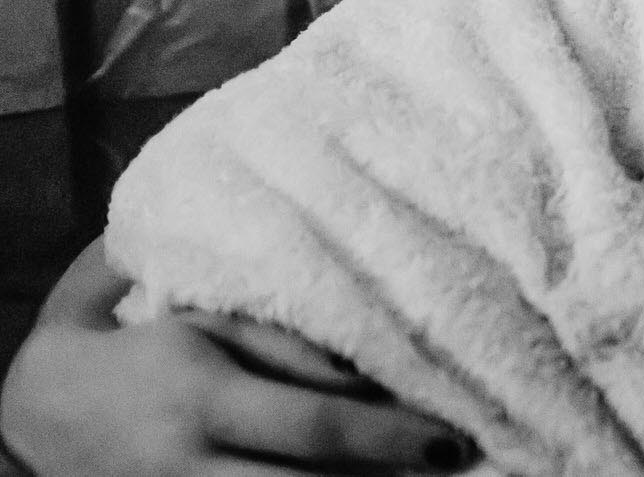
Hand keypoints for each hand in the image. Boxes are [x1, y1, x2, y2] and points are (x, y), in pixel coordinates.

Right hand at [0, 241, 473, 476]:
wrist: (35, 419)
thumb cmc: (144, 354)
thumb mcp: (202, 324)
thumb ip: (283, 343)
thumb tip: (367, 372)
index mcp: (205, 397)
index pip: (316, 428)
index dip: (391, 439)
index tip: (453, 442)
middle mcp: (193, 465)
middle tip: (459, 468)